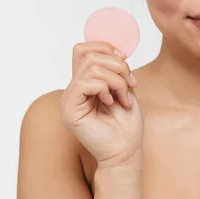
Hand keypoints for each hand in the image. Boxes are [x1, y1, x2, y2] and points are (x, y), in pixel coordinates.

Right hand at [60, 42, 143, 168]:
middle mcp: (74, 89)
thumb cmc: (126, 125)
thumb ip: (115, 69)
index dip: (105, 47)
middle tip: (130, 84)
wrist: (126, 151)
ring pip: (91, 67)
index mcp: (85, 83)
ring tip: (124, 97)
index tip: (125, 59)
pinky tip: (111, 102)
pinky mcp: (69, 111)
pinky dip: (105, 88)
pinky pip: (85, 83)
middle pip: (89, 54)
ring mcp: (69, 100)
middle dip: (117, 65)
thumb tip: (115, 49)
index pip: (83, 49)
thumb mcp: (124, 87)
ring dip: (116, 79)